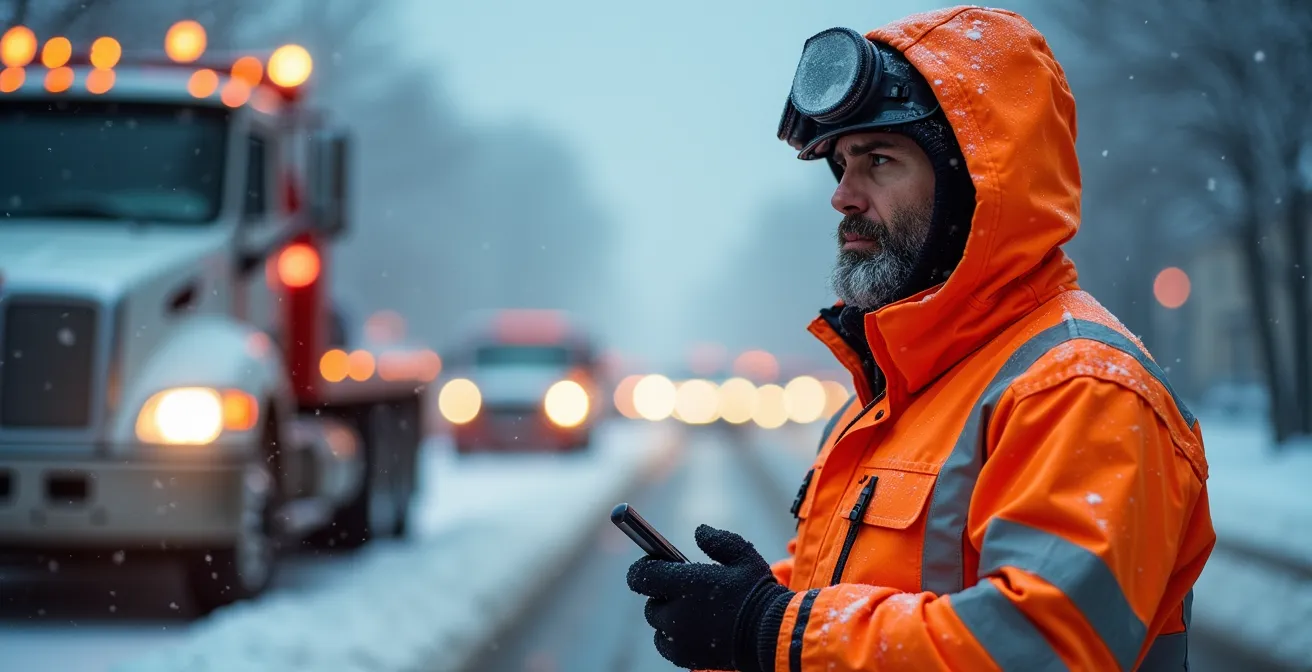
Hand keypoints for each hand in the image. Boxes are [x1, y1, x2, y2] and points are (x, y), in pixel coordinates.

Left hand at [626, 524, 792, 671]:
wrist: (770, 635)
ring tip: (690, 612)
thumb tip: (698, 531)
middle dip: (662, 595)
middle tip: (682, 591)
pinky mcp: (684, 657)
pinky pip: (666, 645)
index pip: (641, 576)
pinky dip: (672, 638)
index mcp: (686, 585)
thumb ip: (717, 540)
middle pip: (651, 603)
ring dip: (667, 617)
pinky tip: (692, 630)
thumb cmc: (757, 592)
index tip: (653, 565)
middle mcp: (676, 614)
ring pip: (658, 625)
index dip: (643, 569)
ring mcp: (679, 639)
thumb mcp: (743, 555)